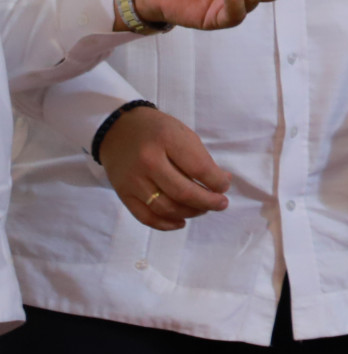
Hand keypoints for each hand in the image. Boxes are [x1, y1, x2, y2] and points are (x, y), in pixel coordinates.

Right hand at [98, 105, 231, 230]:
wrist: (118, 129)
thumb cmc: (157, 130)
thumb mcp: (183, 133)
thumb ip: (202, 158)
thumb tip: (223, 181)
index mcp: (167, 139)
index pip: (199, 168)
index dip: (217, 182)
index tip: (224, 185)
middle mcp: (147, 161)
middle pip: (183, 192)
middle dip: (208, 202)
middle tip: (221, 203)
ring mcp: (133, 179)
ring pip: (166, 208)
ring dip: (190, 213)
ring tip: (203, 209)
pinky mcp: (123, 193)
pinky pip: (145, 216)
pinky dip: (166, 224)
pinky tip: (181, 222)